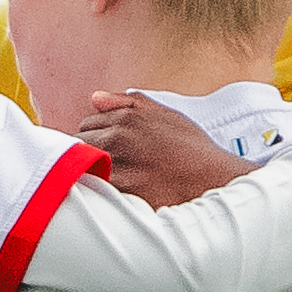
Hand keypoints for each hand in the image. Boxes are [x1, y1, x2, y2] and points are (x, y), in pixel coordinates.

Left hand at [68, 88, 249, 211]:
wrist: (213, 180)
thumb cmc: (192, 149)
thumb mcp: (166, 115)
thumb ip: (128, 102)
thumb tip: (95, 98)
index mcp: (127, 117)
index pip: (87, 123)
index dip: (97, 136)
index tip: (111, 148)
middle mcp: (118, 137)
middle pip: (78, 143)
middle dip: (89, 152)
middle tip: (112, 165)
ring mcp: (116, 163)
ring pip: (81, 165)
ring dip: (90, 171)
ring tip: (114, 179)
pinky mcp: (118, 189)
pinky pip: (91, 186)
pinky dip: (96, 189)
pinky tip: (112, 193)